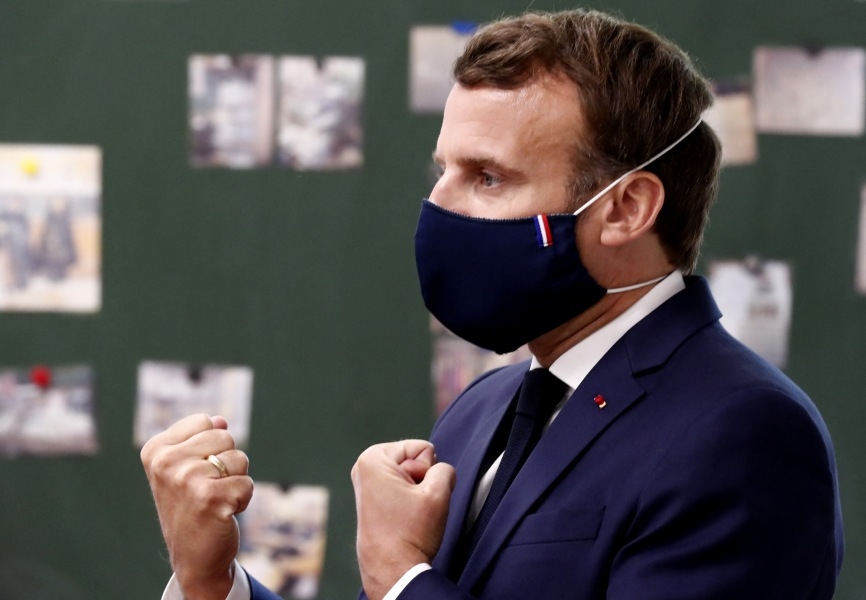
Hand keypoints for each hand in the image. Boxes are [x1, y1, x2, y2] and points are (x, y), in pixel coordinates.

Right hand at [140, 414, 252, 599]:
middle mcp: (166, 463)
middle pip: (225, 436)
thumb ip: (201, 439)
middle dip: (226, 462)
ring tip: (215, 500)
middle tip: (208, 488)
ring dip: (235, 481)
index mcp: (156, 450)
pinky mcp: (210, 498)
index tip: (195, 471)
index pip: (205, 421)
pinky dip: (243, 499)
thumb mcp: (187, 468)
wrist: (193, 556)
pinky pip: (247, 483)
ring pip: (239, 459)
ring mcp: (186, 480)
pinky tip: (223, 513)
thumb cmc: (192, 506)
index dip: (211, 446)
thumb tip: (221, 419)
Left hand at [351, 440, 455, 599]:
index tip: (417, 495)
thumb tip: (441, 470)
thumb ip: (446, 468)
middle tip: (414, 505)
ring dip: (417, 492)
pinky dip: (409, 501)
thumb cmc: (410, 535)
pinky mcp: (372, 498)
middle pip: (415, 459)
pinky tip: (404, 518)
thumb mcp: (438, 493)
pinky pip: (402, 488)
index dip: (428, 471)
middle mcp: (364, 467)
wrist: (393, 571)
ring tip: (409, 513)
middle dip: (422, 480)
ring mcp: (367, 484)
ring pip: (411, 475)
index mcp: (373, 458)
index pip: (423, 448)